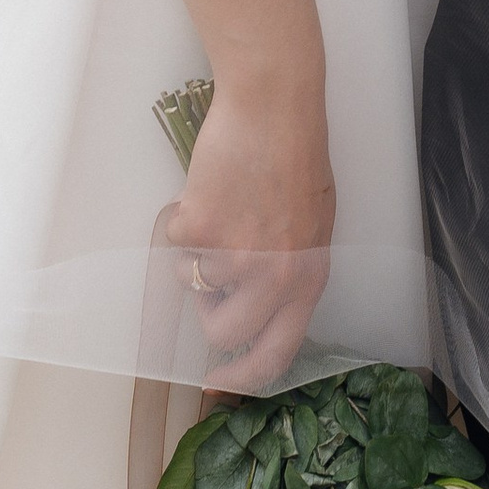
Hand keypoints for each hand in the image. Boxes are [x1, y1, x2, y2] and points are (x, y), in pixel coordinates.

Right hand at [170, 72, 334, 389]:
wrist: (274, 105)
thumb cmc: (296, 156)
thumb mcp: (312, 225)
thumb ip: (290, 271)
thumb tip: (260, 308)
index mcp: (308, 278)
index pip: (277, 354)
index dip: (244, 378)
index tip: (218, 383)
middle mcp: (275, 278)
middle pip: (223, 332)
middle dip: (210, 309)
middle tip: (216, 272)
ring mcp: (235, 256)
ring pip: (193, 286)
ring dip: (199, 257)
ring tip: (222, 212)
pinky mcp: (199, 230)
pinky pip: (176, 243)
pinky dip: (184, 219)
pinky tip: (210, 188)